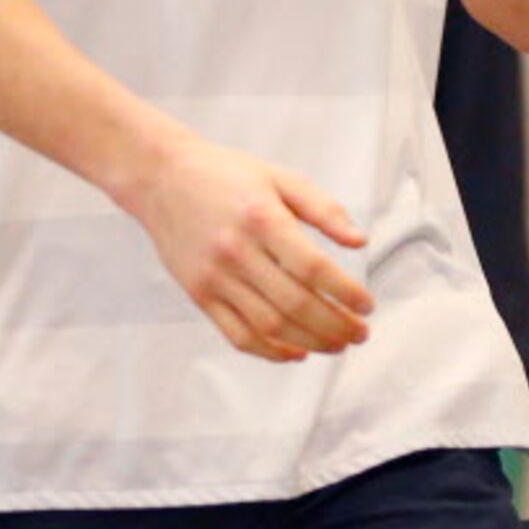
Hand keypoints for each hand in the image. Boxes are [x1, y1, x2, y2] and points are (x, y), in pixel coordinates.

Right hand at [117, 132, 375, 361]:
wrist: (161, 178)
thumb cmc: (226, 175)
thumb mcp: (280, 177)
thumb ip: (323, 209)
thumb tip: (359, 241)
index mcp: (262, 218)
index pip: (312, 268)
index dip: (344, 292)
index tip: (367, 305)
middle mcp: (237, 252)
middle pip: (294, 303)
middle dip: (335, 325)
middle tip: (360, 333)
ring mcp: (215, 277)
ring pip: (269, 325)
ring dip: (310, 342)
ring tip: (337, 344)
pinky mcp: (199, 295)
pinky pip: (237, 334)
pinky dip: (269, 351)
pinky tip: (296, 352)